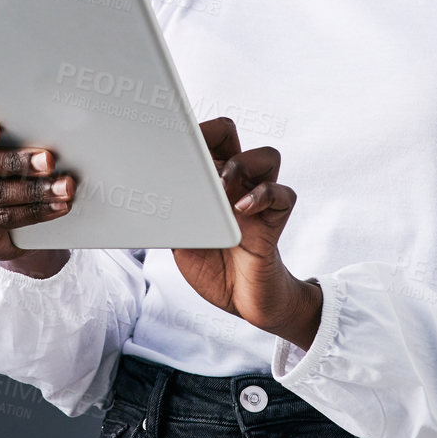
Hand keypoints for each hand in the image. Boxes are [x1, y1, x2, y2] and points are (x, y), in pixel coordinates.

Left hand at [172, 117, 322, 350]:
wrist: (242, 303)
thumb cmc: (213, 268)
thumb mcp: (181, 242)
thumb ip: (174, 218)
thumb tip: (154, 197)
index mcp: (209, 185)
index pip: (203, 141)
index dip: (190, 134)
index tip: (170, 140)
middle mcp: (235, 185)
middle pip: (231, 135)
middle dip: (213, 135)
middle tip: (197, 158)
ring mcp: (257, 201)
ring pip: (267, 156)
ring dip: (241, 164)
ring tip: (221, 187)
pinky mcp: (274, 221)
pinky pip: (282, 194)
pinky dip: (263, 195)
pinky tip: (242, 209)